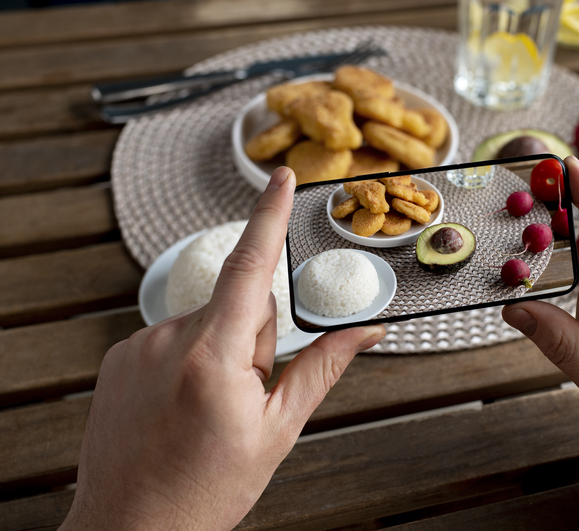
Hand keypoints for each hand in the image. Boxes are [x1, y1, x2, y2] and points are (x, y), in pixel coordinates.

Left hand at [60, 167, 385, 530]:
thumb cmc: (204, 490)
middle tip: (244, 395)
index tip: (281, 177)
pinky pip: (173, 335)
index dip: (269, 216)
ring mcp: (137, 347)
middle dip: (254, 339)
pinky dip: (188, 358)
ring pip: (206, 322)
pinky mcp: (118, 357)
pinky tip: (182, 404)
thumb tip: (365, 332)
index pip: (250, 268)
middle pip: (238, 306)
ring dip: (220, 350)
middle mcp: (168, 341)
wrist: (130, 528)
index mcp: (213, 358)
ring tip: (208, 407)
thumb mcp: (277, 431)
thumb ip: (322, 369)